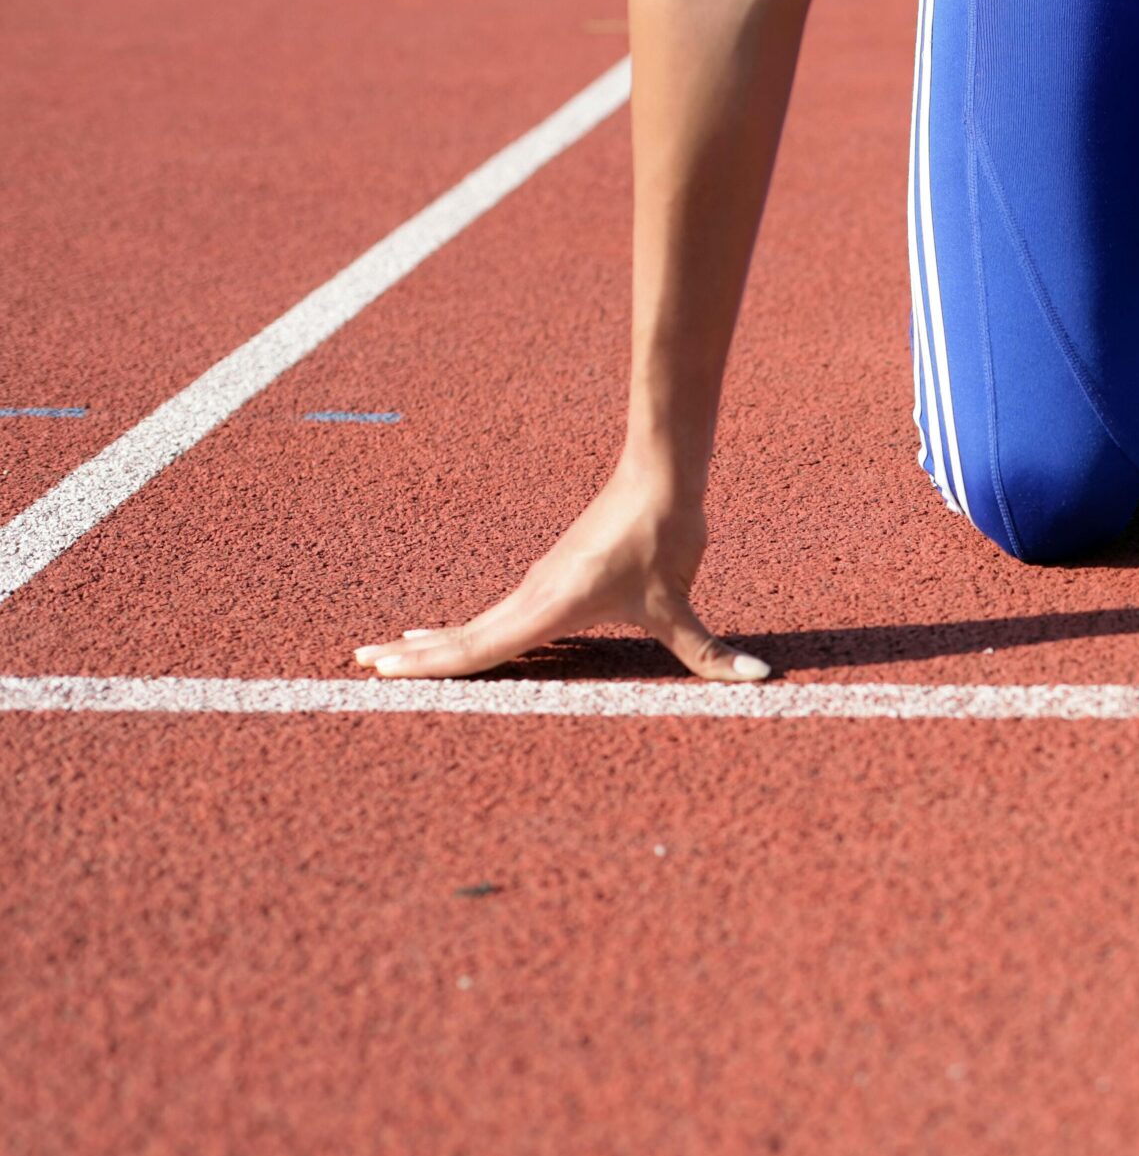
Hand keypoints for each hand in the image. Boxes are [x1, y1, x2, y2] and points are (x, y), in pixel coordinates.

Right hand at [352, 466, 768, 681]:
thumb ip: (713, 652)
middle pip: (463, 636)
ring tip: (390, 656)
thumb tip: (762, 680)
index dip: (432, 665)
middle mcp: (533, 595)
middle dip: (413, 656)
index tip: (383, 673)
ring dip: (433, 642)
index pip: (480, 646)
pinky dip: (464, 629)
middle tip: (359, 667)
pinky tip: (449, 635)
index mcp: (550, 606)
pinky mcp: (552, 578)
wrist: (660, 475)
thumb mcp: (681, 604)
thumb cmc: (665, 535)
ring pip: (476, 623)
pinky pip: (497, 613)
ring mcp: (538, 585)